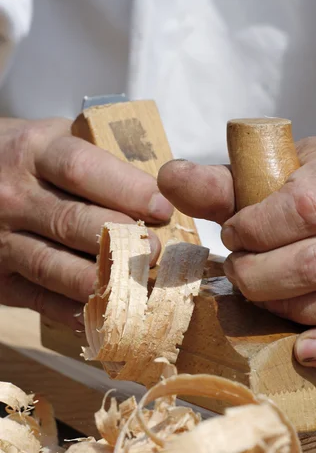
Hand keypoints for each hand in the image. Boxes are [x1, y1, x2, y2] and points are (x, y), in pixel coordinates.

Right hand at [0, 117, 171, 327]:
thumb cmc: (26, 161)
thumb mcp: (53, 141)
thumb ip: (98, 161)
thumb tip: (161, 193)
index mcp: (33, 152)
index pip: (82, 170)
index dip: (127, 190)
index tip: (162, 208)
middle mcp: (12, 196)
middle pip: (71, 222)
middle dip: (121, 240)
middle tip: (156, 252)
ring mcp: (0, 240)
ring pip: (54, 267)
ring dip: (102, 281)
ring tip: (139, 286)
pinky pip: (40, 299)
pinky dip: (75, 310)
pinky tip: (108, 311)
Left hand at [158, 137, 315, 367]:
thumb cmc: (292, 191)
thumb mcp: (256, 179)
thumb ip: (214, 184)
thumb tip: (169, 178)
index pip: (305, 208)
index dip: (257, 230)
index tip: (232, 234)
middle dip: (261, 277)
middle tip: (238, 271)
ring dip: (293, 310)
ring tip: (265, 299)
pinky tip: (303, 348)